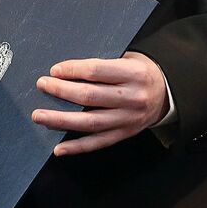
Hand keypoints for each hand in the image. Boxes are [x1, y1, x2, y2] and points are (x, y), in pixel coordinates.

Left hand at [32, 51, 168, 155]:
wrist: (168, 93)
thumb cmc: (140, 71)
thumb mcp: (129, 59)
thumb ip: (103, 64)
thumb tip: (65, 70)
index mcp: (134, 74)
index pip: (97, 71)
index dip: (73, 69)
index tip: (54, 70)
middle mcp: (132, 98)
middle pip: (90, 96)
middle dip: (62, 91)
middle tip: (42, 85)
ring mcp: (128, 120)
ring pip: (90, 122)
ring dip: (61, 120)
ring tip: (38, 116)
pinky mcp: (125, 134)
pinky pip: (98, 142)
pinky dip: (77, 147)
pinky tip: (58, 148)